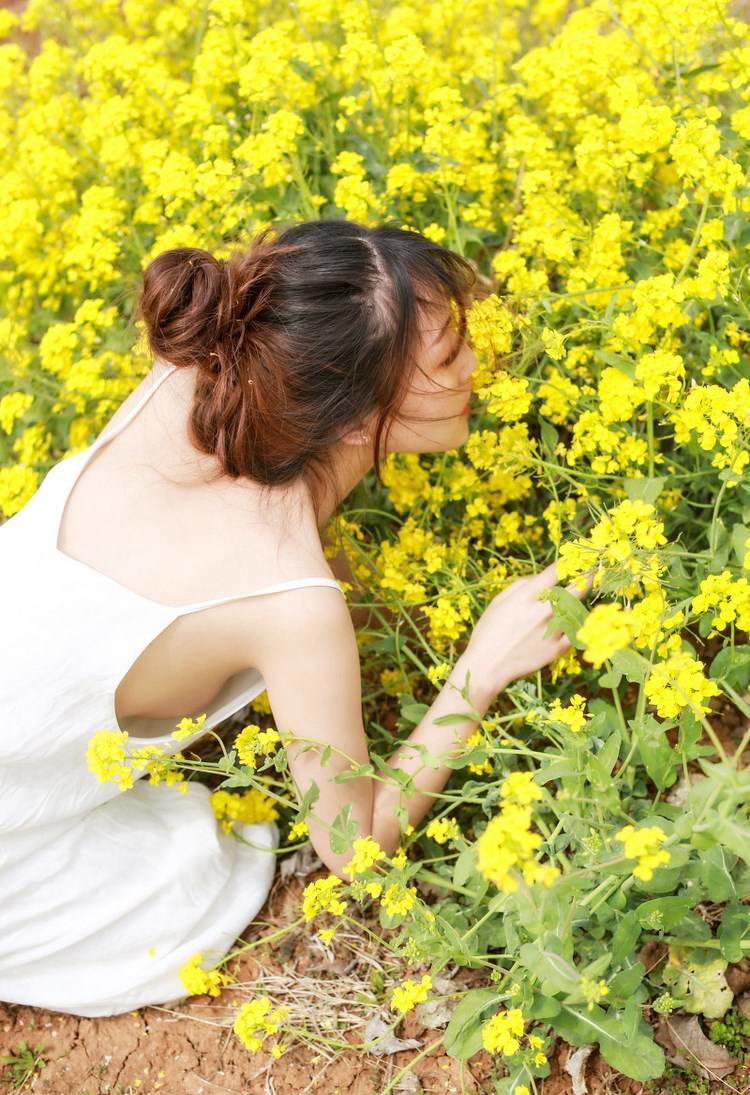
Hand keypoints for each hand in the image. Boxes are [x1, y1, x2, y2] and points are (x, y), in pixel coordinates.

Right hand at [462, 561, 593, 697]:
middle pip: (575, 589)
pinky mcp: (557, 649)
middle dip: (586, 578)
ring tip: (572, 604)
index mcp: (525, 597)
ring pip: (577, 611)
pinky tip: (567, 626)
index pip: (554, 572)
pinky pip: (575, 632)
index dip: (567, 563)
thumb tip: (539, 577)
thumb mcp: (498, 602)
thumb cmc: (488, 632)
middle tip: (592, 573)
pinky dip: (573, 627)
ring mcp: (552, 631)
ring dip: (577, 605)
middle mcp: (542, 611)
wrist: (488, 666)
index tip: (574, 560)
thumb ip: (520, 585)